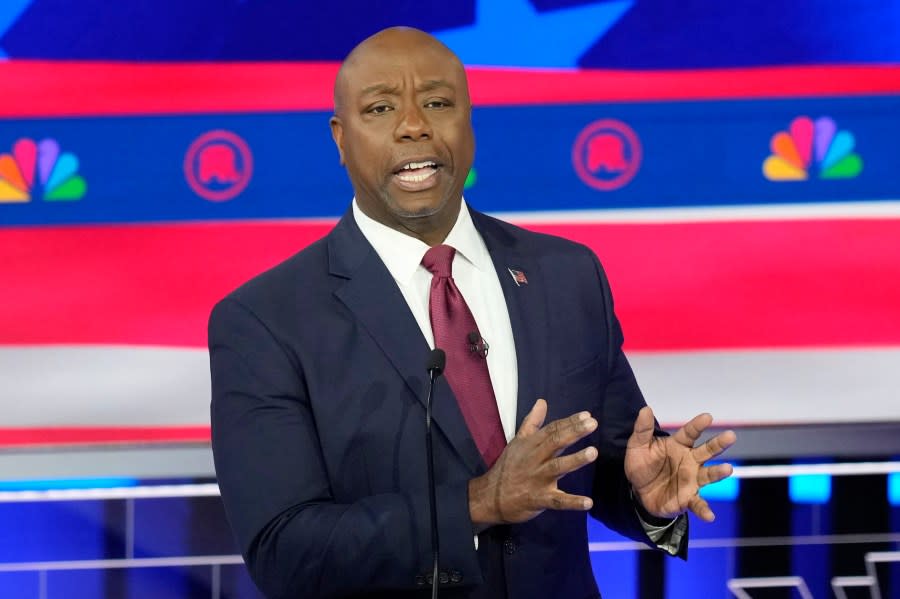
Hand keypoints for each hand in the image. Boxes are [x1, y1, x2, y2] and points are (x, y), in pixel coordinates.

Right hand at [468, 399, 597, 526]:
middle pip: (555, 443)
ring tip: (593, 452)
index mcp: (531, 445)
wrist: (490, 498)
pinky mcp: (539, 499)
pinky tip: (588, 502)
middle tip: (592, 424)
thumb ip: (532, 422)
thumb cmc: (507, 468)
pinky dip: (572, 503)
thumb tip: (542, 401)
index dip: (569, 422)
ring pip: (557, 467)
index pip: (551, 430)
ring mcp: (537, 480)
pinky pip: (557, 501)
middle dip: (574, 433)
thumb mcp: (517, 442)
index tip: (587, 415)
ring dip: (575, 460)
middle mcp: (535, 459)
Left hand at [625, 407, 735, 521]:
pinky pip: (699, 504)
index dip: (698, 425)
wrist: (638, 492)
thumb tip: (646, 409)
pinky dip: (704, 510)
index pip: (690, 433)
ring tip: (727, 469)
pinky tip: (710, 516)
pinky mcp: (688, 498)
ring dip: (718, 472)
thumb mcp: (637, 446)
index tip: (707, 417)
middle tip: (730, 436)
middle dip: (719, 444)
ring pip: (708, 475)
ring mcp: (692, 479)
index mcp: (678, 445)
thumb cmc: (642, 465)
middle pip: (707, 451)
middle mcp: (690, 461)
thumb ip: (642, 429)